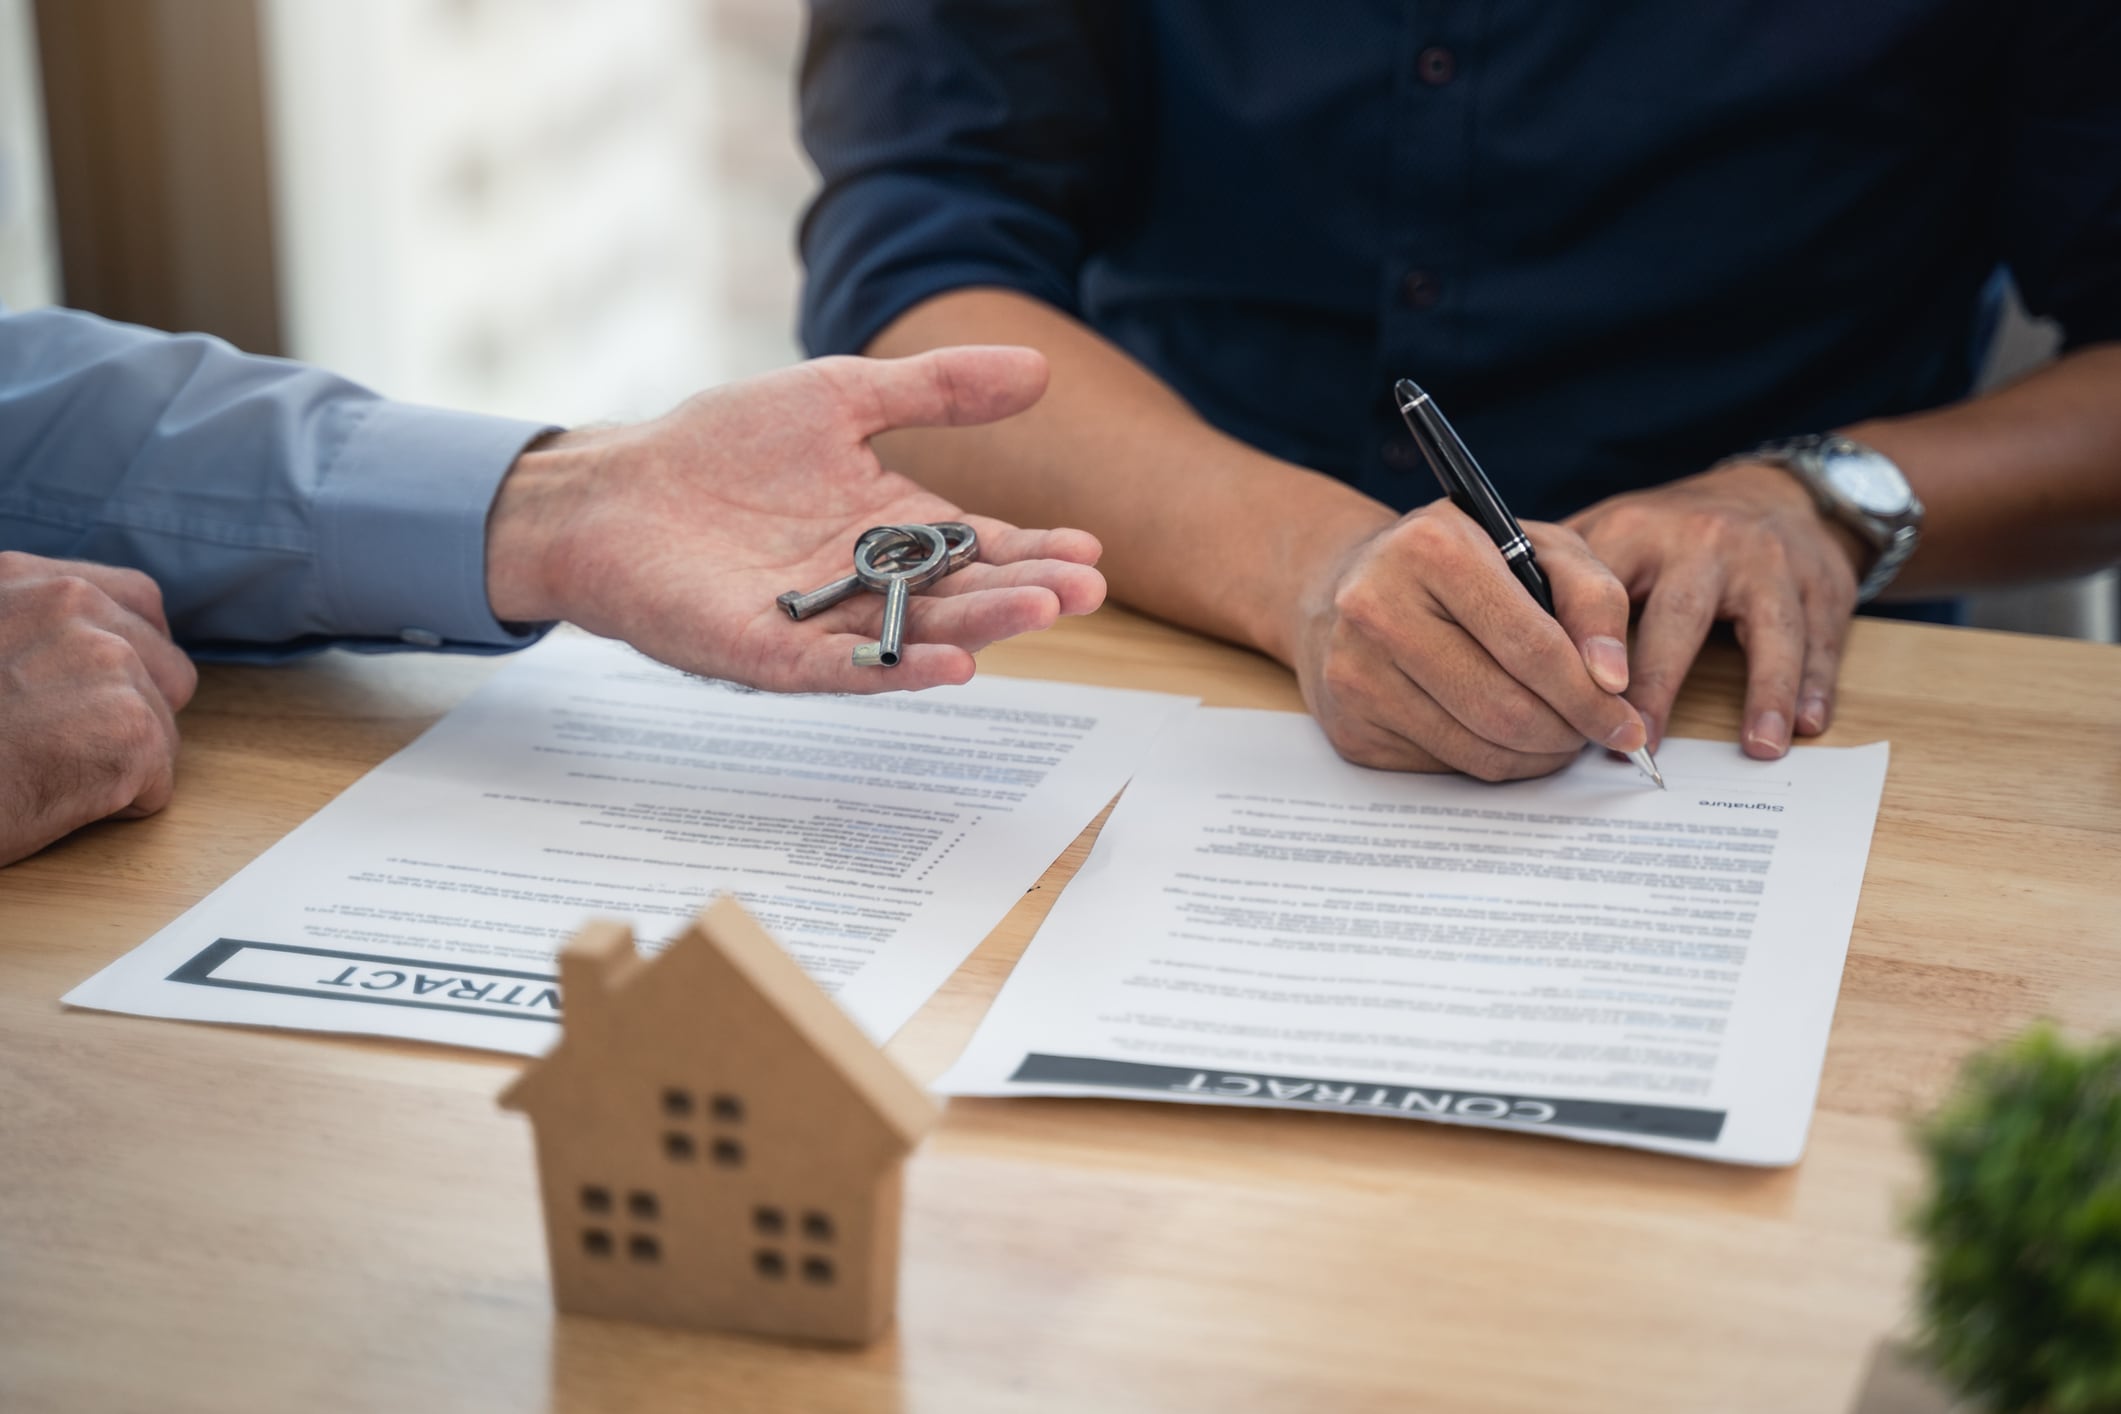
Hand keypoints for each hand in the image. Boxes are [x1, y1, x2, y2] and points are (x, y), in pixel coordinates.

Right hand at [0, 552, 197, 865]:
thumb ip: (23, 629)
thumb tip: (62, 662)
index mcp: (23, 577)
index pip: (136, 600)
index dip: (133, 653)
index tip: (99, 690)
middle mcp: (73, 603)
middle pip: (167, 666)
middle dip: (134, 711)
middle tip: (68, 744)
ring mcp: (110, 660)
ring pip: (162, 724)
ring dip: (118, 760)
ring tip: (42, 771)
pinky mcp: (132, 727)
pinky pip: (157, 780)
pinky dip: (116, 804)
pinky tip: (52, 799)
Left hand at [484, 347, 1105, 692]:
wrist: (614, 489)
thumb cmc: (722, 446)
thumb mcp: (840, 397)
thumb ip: (934, 390)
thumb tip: (1039, 369)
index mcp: (896, 530)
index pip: (982, 548)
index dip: (1037, 552)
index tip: (1089, 551)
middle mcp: (871, 585)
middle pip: (961, 597)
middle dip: (1025, 595)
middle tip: (1086, 591)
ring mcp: (822, 625)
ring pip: (912, 634)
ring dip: (979, 630)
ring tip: (1037, 615)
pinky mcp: (764, 652)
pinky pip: (839, 669)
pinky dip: (894, 669)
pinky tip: (950, 669)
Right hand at [1289, 502, 1648, 779]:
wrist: (1351, 585)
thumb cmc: (1460, 563)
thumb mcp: (1538, 549)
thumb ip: (1593, 597)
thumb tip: (1612, 679)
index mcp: (1431, 548)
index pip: (1532, 647)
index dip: (1590, 697)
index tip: (1625, 722)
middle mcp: (1378, 607)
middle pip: (1505, 708)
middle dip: (1567, 732)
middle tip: (1594, 733)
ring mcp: (1355, 672)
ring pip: (1478, 749)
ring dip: (1535, 756)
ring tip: (1556, 734)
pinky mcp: (1349, 725)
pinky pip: (1444, 767)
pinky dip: (1489, 761)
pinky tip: (1500, 735)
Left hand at [1566, 460, 1864, 758]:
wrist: (1773, 493)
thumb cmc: (1671, 532)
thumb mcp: (1612, 535)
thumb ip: (1557, 581)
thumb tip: (1487, 643)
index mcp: (1637, 533)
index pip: (1604, 596)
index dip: (1589, 652)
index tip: (1575, 703)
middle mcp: (1704, 543)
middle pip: (1682, 618)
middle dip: (1662, 684)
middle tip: (1642, 743)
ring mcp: (1768, 563)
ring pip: (1768, 630)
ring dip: (1765, 692)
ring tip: (1756, 748)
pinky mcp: (1822, 583)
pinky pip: (1820, 637)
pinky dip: (1816, 684)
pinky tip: (1807, 726)